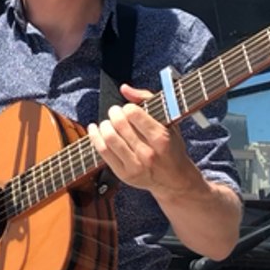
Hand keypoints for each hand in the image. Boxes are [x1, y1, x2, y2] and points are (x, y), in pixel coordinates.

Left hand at [86, 84, 205, 198]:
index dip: (127, 107)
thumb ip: (147, 100)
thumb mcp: (168, 121)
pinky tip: (95, 129)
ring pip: (109, 138)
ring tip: (107, 122)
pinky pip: (103, 152)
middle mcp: (148, 153)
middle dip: (114, 113)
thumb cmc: (171, 147)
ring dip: (104, 125)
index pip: (133, 114)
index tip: (128, 109)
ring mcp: (135, 165)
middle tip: (115, 112)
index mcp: (161, 137)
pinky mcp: (124, 174)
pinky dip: (95, 137)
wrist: (174, 180)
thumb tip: (124, 88)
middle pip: (119, 124)